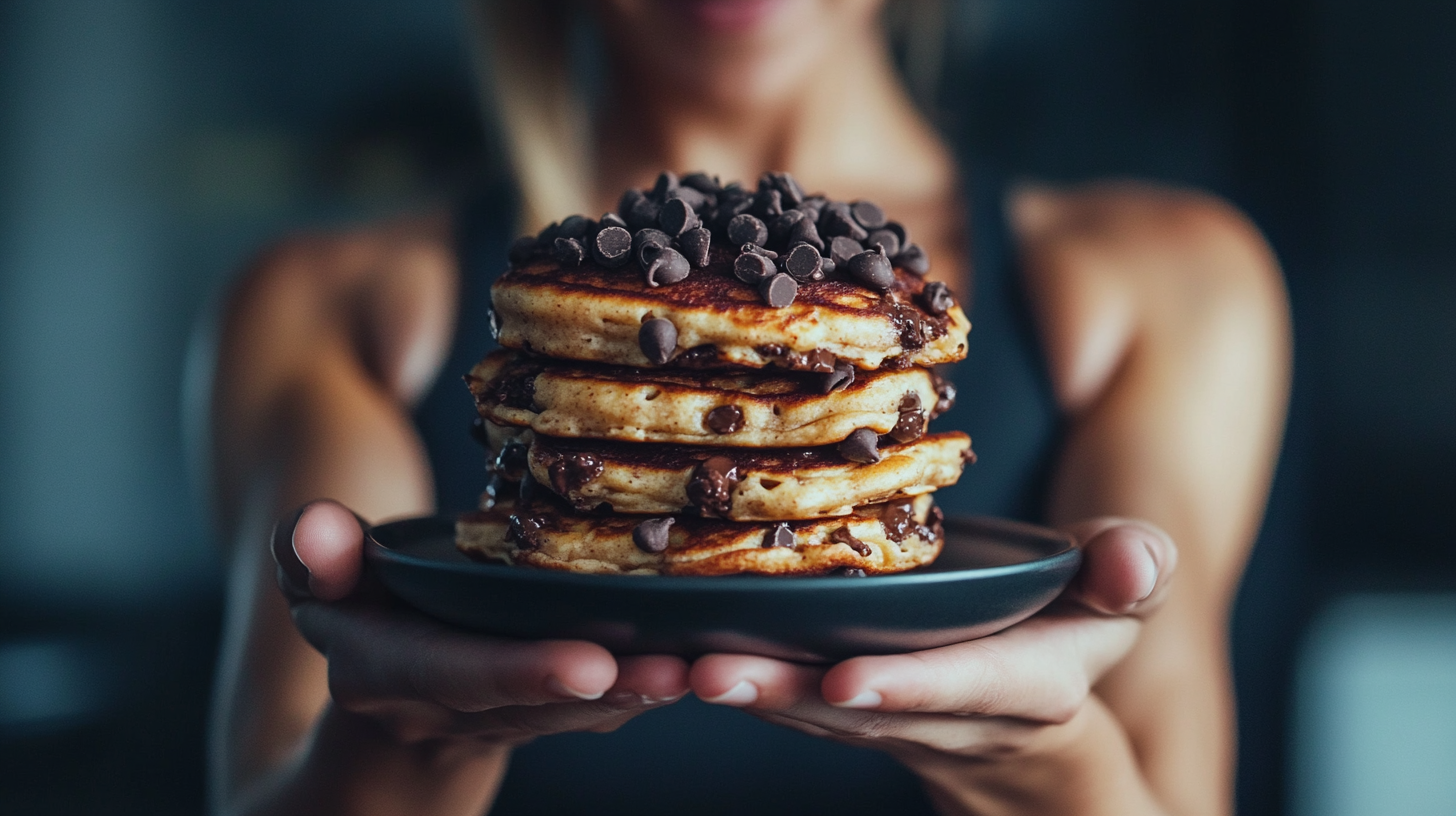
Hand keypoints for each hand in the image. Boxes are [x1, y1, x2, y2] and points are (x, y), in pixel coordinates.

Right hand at [274, 500, 688, 748]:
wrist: (376, 694)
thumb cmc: (350, 605)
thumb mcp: (313, 576)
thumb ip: (312, 549)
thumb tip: (318, 531)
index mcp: (387, 670)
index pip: (457, 673)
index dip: (521, 671)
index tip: (590, 662)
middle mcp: (447, 706)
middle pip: (534, 702)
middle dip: (606, 691)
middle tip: (675, 670)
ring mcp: (499, 717)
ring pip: (575, 713)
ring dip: (638, 694)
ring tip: (700, 666)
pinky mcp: (542, 713)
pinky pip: (595, 708)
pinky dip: (643, 687)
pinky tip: (697, 659)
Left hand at [688, 519, 1175, 773]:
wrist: (1042, 713)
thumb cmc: (1078, 625)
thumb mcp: (1121, 599)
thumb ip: (1129, 574)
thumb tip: (1135, 559)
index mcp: (1029, 682)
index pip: (972, 685)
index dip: (915, 686)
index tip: (849, 682)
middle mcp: (956, 715)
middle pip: (868, 707)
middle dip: (791, 694)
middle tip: (713, 675)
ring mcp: (898, 717)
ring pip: (816, 713)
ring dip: (748, 694)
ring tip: (670, 671)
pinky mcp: (851, 708)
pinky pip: (794, 701)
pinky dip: (740, 683)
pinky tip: (668, 663)